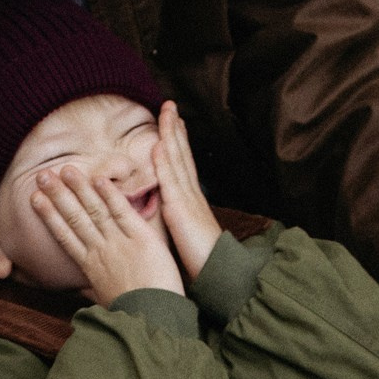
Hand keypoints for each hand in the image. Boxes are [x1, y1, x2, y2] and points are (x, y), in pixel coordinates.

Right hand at [33, 164, 185, 304]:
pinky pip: (123, 213)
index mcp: (91, 267)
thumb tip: (80, 292)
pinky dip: (111, 195)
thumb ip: (93, 289)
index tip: (35, 200)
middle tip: (41, 175)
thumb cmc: (132, 314)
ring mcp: (120, 243)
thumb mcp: (106, 301)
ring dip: (79, 189)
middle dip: (57, 196)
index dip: (49, 216)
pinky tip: (98, 179)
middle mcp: (101, 252)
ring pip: (95, 211)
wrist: (154, 320)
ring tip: (65, 170)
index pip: (65, 236)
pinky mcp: (142, 239)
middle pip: (74, 218)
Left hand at [151, 103, 221, 280]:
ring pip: (177, 160)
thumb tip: (173, 215)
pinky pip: (171, 181)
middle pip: (182, 154)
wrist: (220, 274)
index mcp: (192, 200)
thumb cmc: (204, 261)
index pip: (183, 164)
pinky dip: (164, 161)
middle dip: (176, 128)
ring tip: (167, 112)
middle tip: (170, 105)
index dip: (179, 142)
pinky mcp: (181, 210)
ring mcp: (187, 200)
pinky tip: (159, 144)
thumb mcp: (189, 235)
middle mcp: (191, 194)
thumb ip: (181, 221)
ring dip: (171, 135)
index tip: (174, 122)